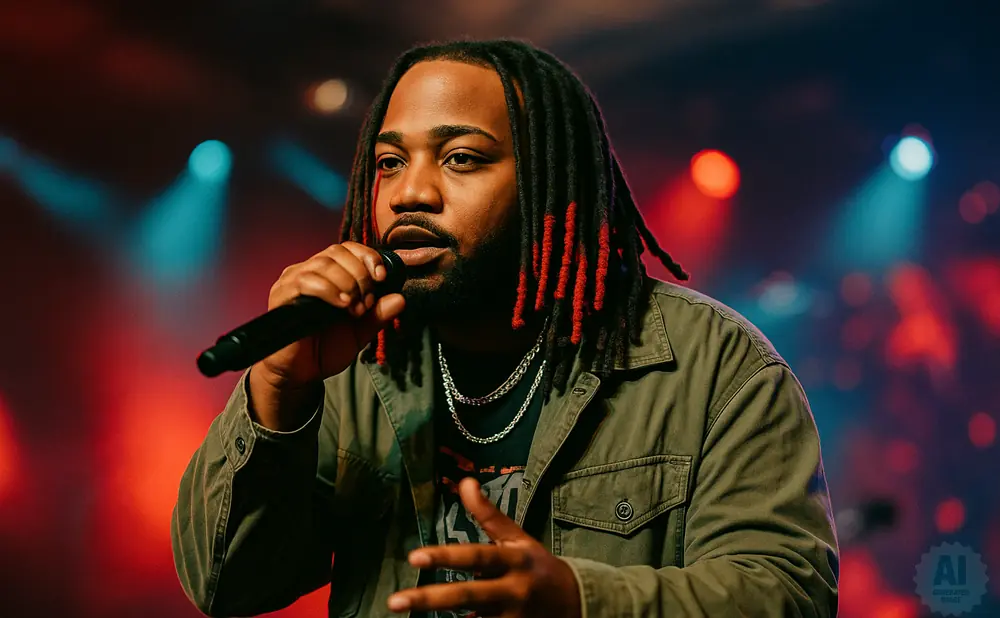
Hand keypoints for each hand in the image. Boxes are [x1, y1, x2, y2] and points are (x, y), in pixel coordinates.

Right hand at [248, 242, 404, 429]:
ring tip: (354, 308)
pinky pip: (305, 281)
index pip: (348, 248)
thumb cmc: (326, 349)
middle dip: (360, 274)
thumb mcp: (360, 331)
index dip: (367, 257)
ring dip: (347, 282)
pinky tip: (342, 305)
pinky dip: (329, 290)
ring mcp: (292, 281)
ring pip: (323, 264)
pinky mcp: (281, 294)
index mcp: (328, 274)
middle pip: (337, 252)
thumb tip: (400, 299)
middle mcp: (308, 271)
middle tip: (366, 302)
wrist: (301, 374)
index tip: (381, 276)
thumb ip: (378, 314)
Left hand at [387, 478, 581, 617]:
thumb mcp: (517, 538)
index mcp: (513, 561)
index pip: (476, 557)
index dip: (446, 557)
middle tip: (394, 601)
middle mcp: (512, 591)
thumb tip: (465, 481)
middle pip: (467, 595)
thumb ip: (489, 515)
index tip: (414, 557)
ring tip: (405, 616)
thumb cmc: (536, 566)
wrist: (575, 603)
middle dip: (430, 599)